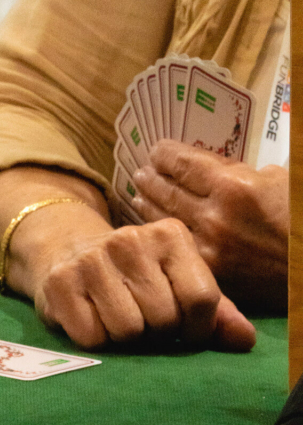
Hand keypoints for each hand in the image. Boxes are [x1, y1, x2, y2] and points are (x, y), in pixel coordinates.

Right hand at [30, 214, 255, 350]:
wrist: (66, 250)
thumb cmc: (135, 276)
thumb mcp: (178, 282)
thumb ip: (216, 312)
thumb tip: (244, 340)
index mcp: (170, 235)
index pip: (200, 299)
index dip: (197, 329)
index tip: (185, 331)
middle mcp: (130, 239)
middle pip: (163, 319)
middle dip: (157, 333)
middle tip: (144, 321)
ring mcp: (92, 259)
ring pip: (128, 331)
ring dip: (125, 338)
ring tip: (117, 318)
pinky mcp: (60, 283)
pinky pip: (92, 338)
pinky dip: (95, 339)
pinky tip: (92, 318)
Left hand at [132, 140, 288, 310]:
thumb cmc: (300, 217)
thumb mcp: (277, 179)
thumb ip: (240, 172)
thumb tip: (210, 170)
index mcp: (234, 186)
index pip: (184, 164)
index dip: (165, 155)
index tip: (156, 151)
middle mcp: (215, 217)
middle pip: (169, 192)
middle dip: (152, 179)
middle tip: (141, 172)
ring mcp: (210, 248)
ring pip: (167, 221)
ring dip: (149, 205)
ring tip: (139, 194)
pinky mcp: (211, 273)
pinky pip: (178, 248)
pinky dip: (163, 234)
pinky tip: (154, 228)